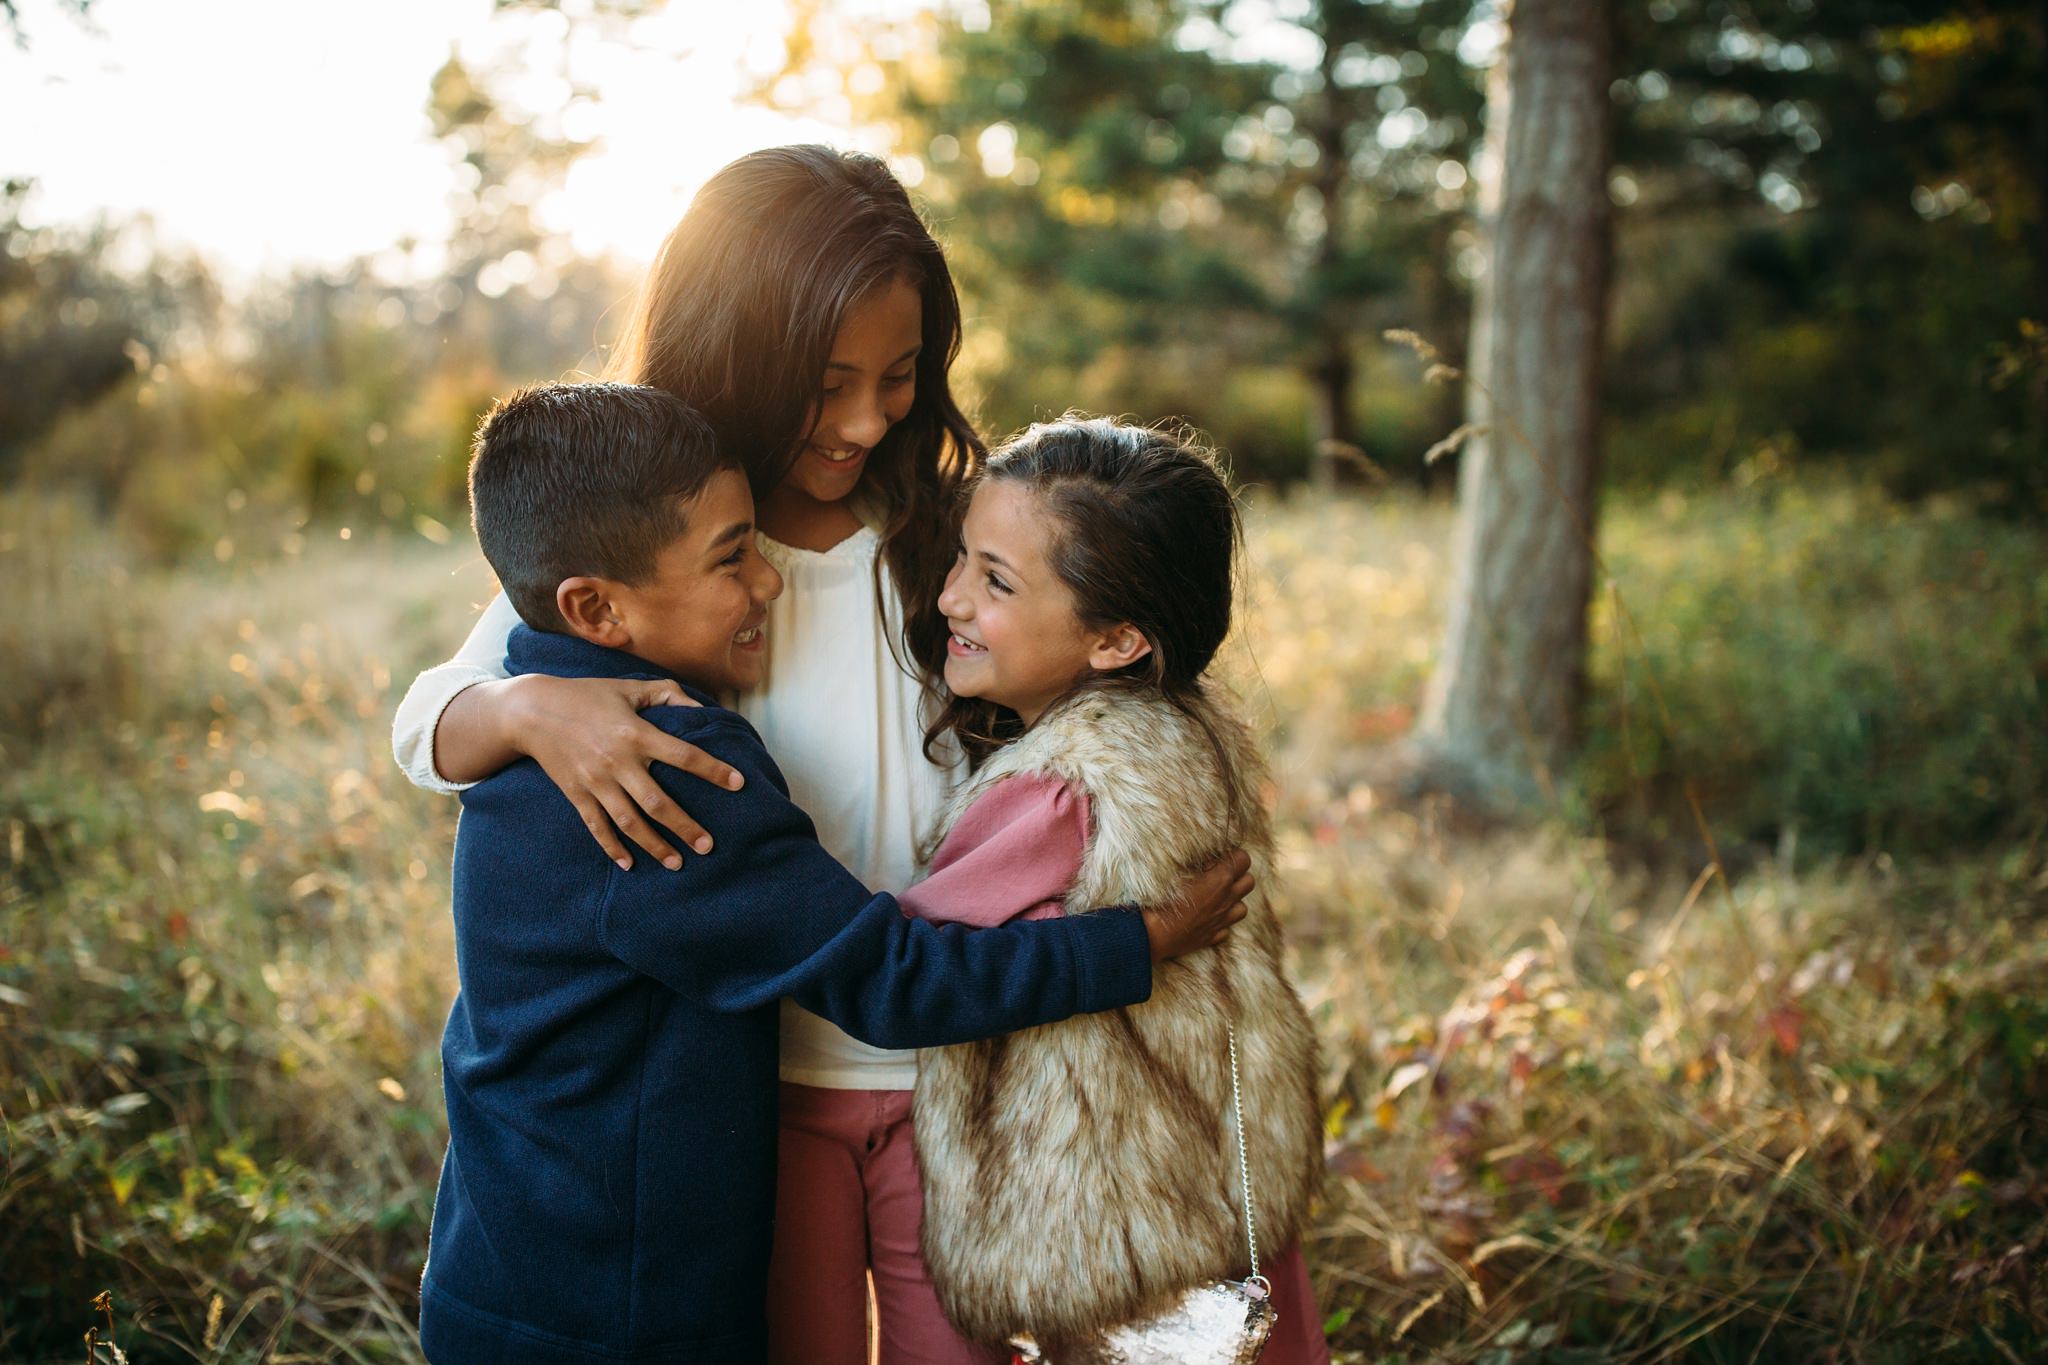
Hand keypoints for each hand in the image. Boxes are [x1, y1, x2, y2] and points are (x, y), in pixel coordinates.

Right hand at [504, 673, 745, 870]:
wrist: (531, 711)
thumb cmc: (587, 695)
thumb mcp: (628, 687)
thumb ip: (668, 694)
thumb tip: (701, 708)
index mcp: (636, 733)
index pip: (683, 755)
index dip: (713, 770)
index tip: (738, 784)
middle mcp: (617, 761)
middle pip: (658, 802)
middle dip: (685, 827)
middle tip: (708, 846)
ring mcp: (595, 782)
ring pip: (629, 822)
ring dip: (654, 845)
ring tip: (677, 864)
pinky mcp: (576, 794)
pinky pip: (597, 827)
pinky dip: (612, 848)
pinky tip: (629, 865)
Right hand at [1141, 849, 1252, 961]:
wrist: (1152, 932)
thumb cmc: (1161, 896)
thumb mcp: (1177, 868)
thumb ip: (1198, 860)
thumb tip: (1208, 856)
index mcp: (1220, 879)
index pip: (1243, 858)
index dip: (1231, 855)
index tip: (1216, 858)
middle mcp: (1227, 899)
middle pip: (1249, 881)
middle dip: (1238, 875)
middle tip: (1219, 874)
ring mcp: (1222, 920)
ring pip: (1243, 907)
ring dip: (1233, 900)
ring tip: (1215, 897)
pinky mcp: (1213, 937)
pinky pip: (1227, 928)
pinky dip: (1220, 922)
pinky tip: (1206, 917)